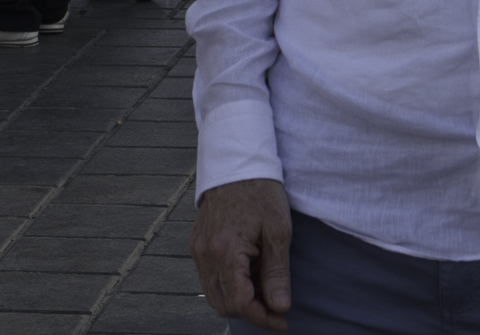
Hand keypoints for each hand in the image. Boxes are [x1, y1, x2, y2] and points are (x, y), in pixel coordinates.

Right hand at [191, 179, 290, 329]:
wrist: (237, 161)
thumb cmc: (261, 192)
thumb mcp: (278, 231)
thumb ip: (277, 272)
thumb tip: (279, 306)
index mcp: (225, 251)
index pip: (239, 303)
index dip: (262, 318)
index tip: (283, 320)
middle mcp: (205, 254)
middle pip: (223, 304)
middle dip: (251, 312)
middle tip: (277, 306)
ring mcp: (198, 249)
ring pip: (214, 294)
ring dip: (239, 300)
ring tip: (265, 288)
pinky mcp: (197, 244)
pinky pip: (209, 278)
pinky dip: (228, 285)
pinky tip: (249, 274)